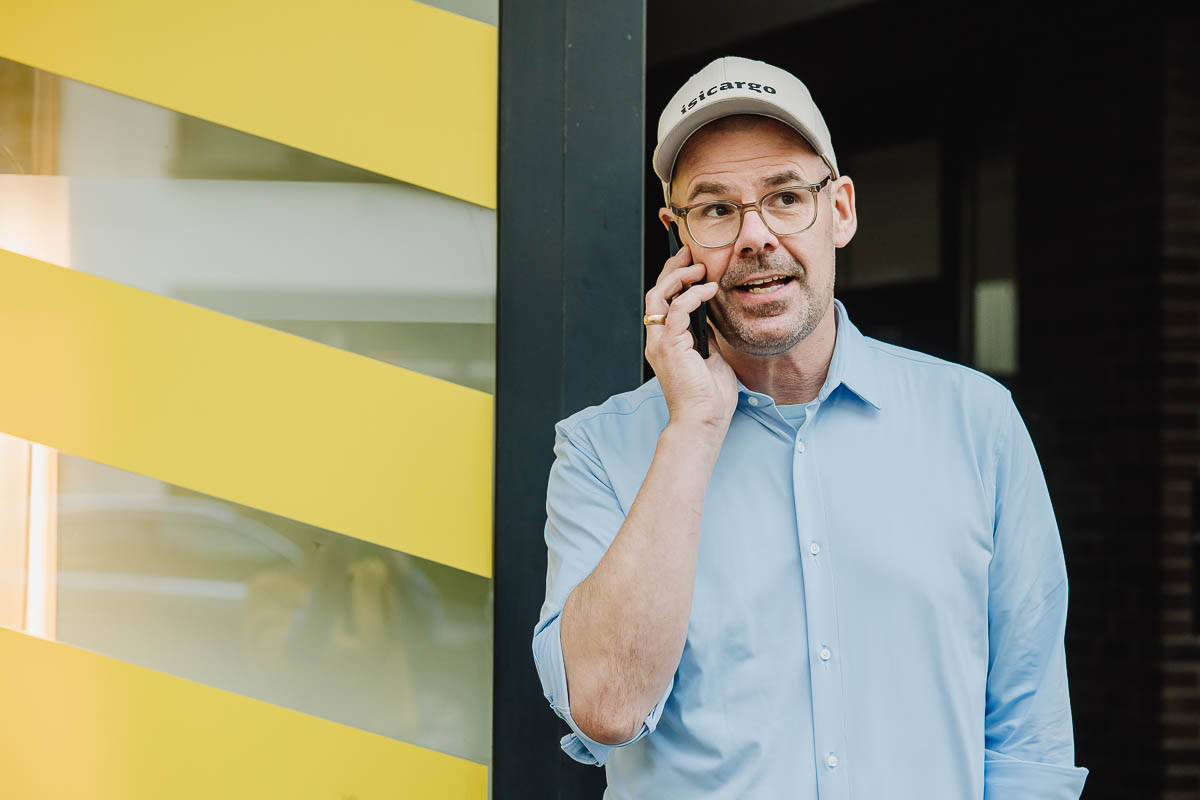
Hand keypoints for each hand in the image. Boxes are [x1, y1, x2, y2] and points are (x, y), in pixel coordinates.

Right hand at [644, 245, 738, 440]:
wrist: (703, 420)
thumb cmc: (710, 397)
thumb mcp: (711, 356)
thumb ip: (705, 334)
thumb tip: (710, 314)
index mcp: (665, 343)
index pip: (663, 302)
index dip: (674, 279)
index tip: (691, 263)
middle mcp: (657, 340)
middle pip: (656, 293)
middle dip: (672, 269)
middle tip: (690, 253)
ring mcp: (661, 342)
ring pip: (659, 296)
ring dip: (679, 277)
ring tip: (699, 266)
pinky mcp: (670, 345)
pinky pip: (678, 309)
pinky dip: (693, 294)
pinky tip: (710, 289)